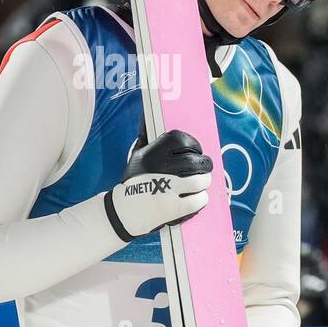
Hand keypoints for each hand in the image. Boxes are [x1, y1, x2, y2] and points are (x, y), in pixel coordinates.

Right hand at [103, 126, 212, 240]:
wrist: (123, 211)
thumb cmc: (134, 180)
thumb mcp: (136, 155)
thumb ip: (145, 136)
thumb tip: (146, 114)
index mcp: (153, 154)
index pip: (183, 140)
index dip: (194, 144)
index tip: (195, 150)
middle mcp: (162, 169)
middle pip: (196, 160)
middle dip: (203, 164)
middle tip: (202, 168)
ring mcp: (171, 189)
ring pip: (201, 180)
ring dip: (204, 181)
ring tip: (199, 183)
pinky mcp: (176, 208)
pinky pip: (200, 199)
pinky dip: (201, 198)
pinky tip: (196, 197)